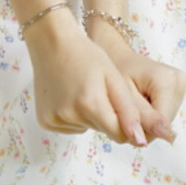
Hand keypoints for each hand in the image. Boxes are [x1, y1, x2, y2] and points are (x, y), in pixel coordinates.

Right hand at [23, 12, 173, 145]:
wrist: (52, 43)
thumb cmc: (86, 56)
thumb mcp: (114, 78)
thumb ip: (128, 111)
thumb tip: (140, 141)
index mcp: (90, 104)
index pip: (120, 135)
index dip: (126, 122)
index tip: (122, 105)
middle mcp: (69, 115)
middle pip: (103, 131)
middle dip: (107, 116)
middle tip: (99, 90)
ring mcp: (54, 119)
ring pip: (87, 128)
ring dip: (90, 115)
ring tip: (82, 90)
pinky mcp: (44, 121)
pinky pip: (71, 127)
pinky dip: (74, 116)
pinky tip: (69, 96)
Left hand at [84, 14, 185, 139]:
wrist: (118, 56)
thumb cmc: (116, 71)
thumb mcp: (124, 96)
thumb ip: (144, 117)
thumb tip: (168, 137)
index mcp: (167, 80)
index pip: (161, 123)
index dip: (141, 128)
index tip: (123, 116)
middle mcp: (180, 82)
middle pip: (164, 124)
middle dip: (143, 124)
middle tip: (126, 107)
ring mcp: (181, 85)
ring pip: (164, 122)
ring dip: (146, 120)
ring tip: (132, 104)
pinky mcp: (179, 90)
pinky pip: (164, 115)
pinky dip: (150, 115)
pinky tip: (140, 103)